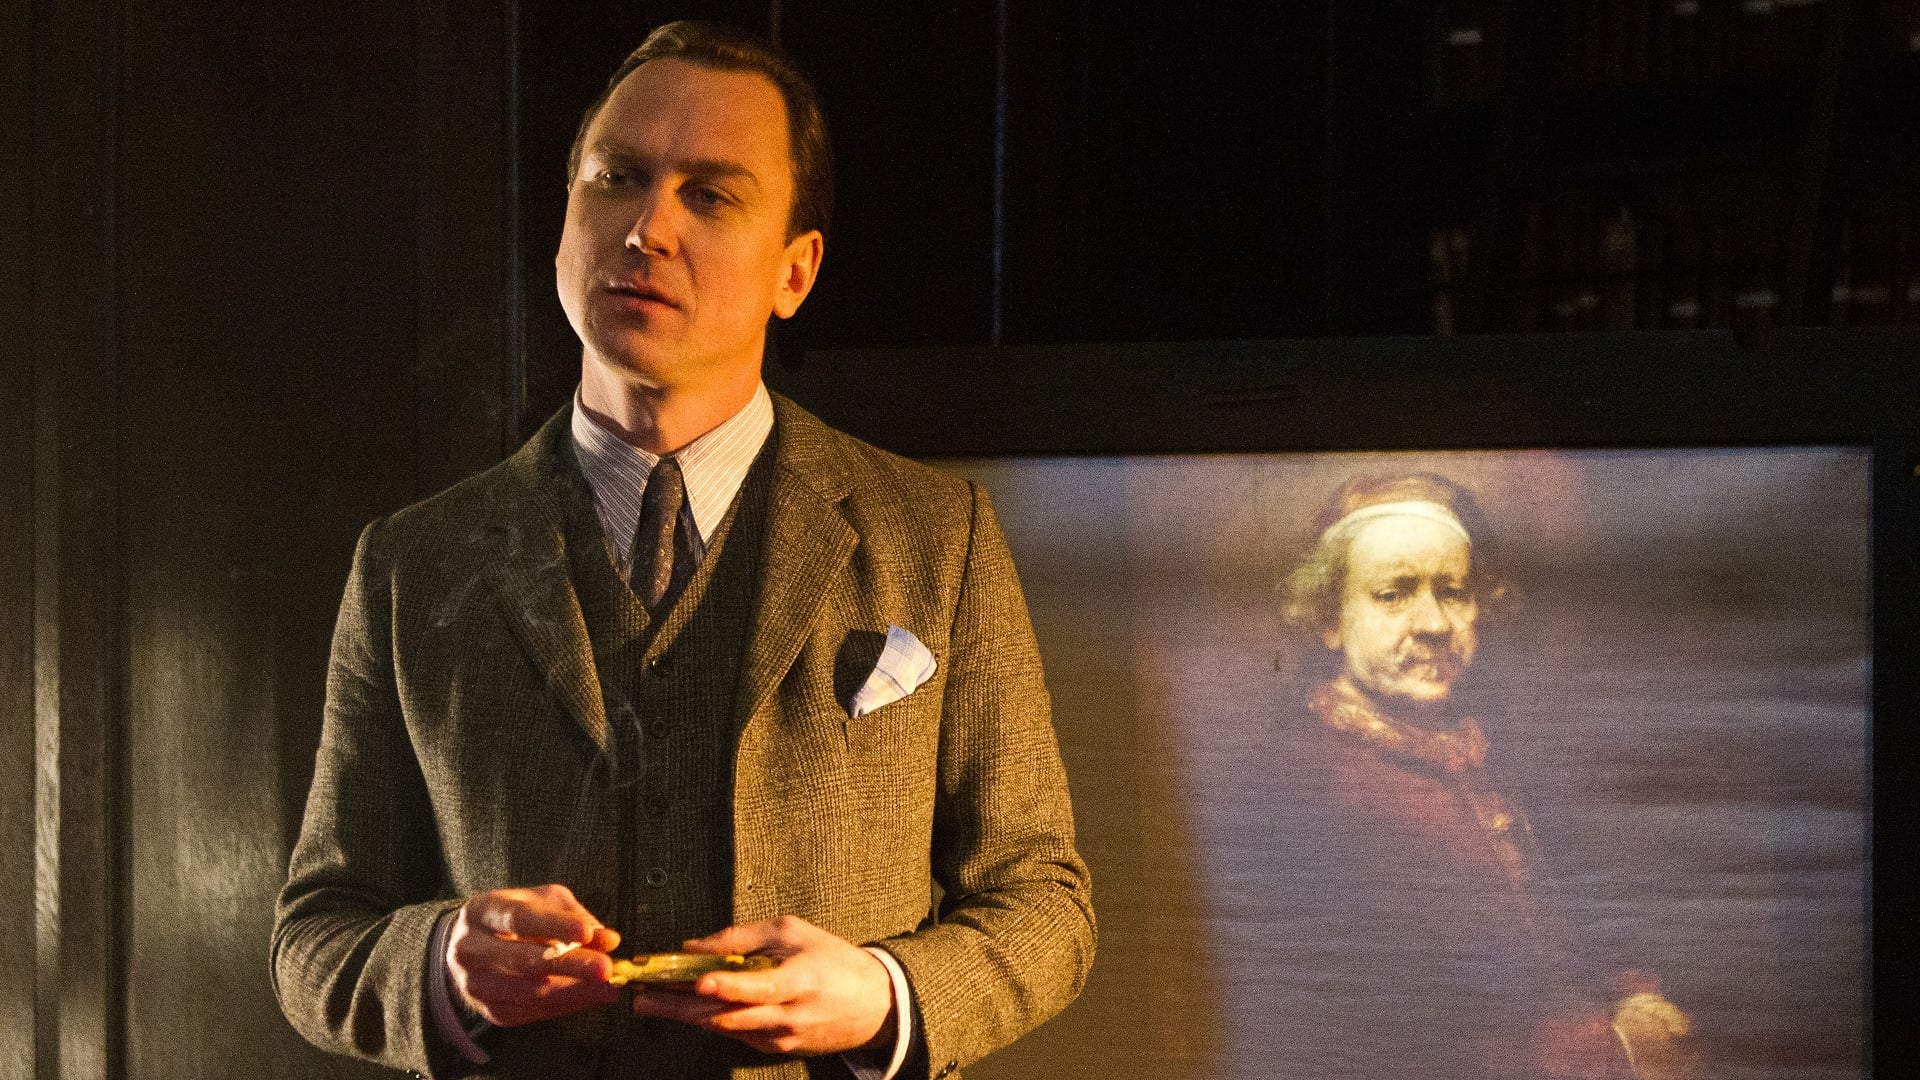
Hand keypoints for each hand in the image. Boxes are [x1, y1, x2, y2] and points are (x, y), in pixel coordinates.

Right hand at [445, 883, 621, 1026]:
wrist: (470, 947)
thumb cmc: (514, 917)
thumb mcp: (540, 901)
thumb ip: (573, 916)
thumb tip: (608, 939)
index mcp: (483, 912)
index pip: (520, 919)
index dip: (555, 926)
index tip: (587, 932)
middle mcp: (472, 949)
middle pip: (525, 961)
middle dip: (570, 965)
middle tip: (606, 968)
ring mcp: (476, 984)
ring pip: (530, 992)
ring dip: (574, 991)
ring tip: (608, 988)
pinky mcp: (489, 1010)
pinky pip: (531, 1012)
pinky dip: (565, 1006)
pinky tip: (591, 998)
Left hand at [629, 915, 893, 1055]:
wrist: (874, 1005)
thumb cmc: (832, 958)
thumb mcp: (794, 932)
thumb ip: (744, 938)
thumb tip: (694, 946)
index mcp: (799, 981)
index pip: (758, 987)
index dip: (728, 985)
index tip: (698, 980)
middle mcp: (788, 1016)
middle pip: (727, 1014)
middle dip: (680, 1005)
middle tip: (641, 997)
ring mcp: (781, 1038)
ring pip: (724, 1028)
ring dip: (684, 1015)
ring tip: (648, 1003)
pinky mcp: (777, 1049)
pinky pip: (736, 1034)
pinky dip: (710, 1020)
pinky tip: (684, 1009)